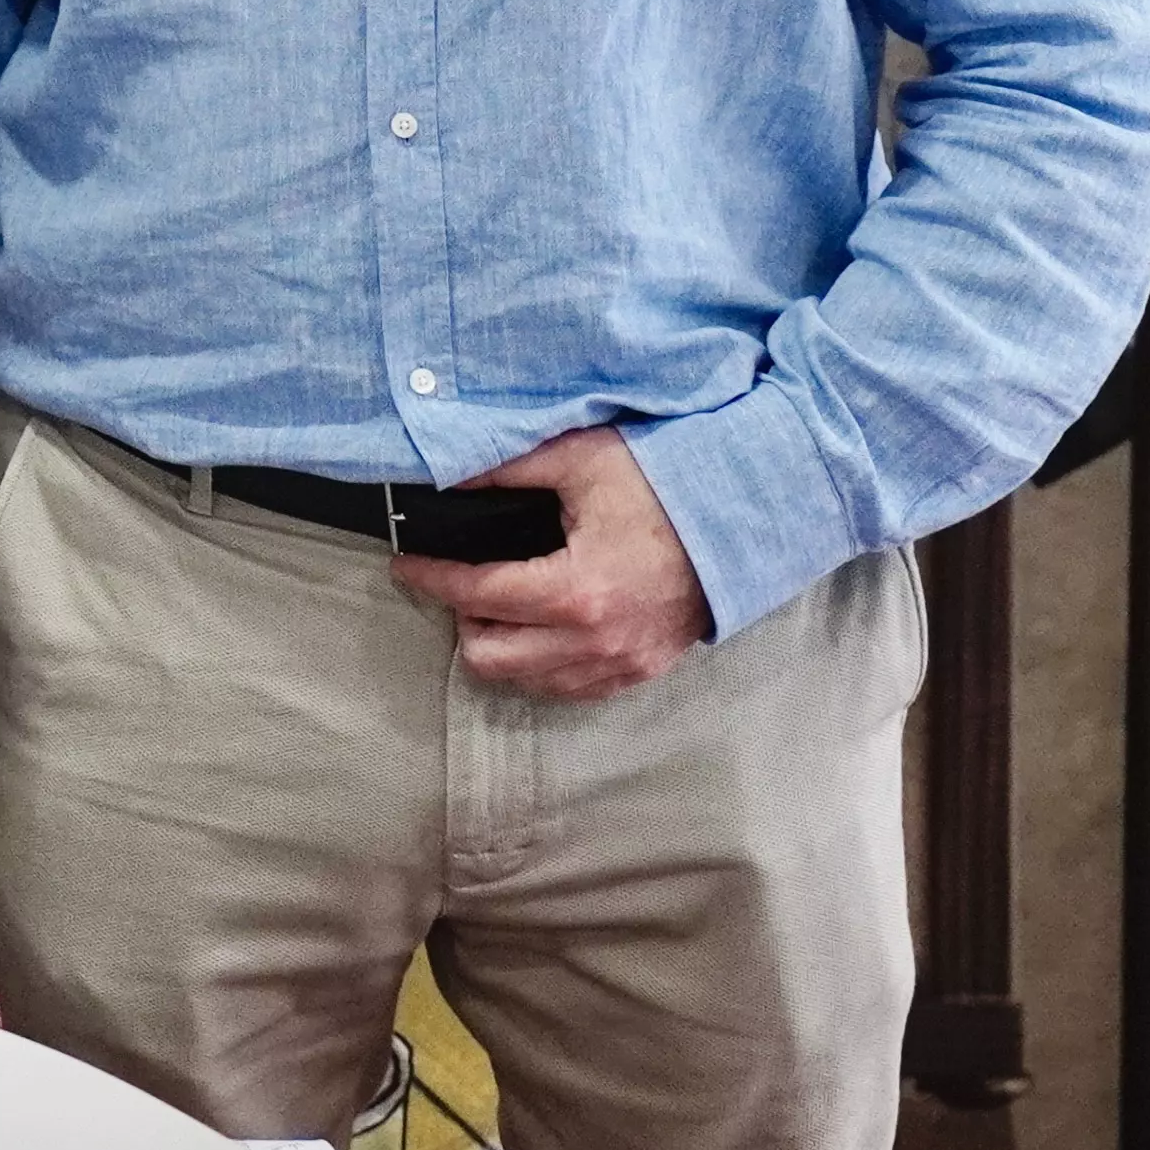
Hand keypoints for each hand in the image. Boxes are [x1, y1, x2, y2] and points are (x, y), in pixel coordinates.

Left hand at [392, 422, 712, 701]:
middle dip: (465, 618)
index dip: (431, 577)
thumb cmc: (665, 486)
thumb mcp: (582, 461)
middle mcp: (594, 642)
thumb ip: (507, 469)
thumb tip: (446, 476)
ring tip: (503, 602)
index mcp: (576, 592)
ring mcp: (619, 665)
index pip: (476, 595)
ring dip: (502, 644)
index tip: (406, 562)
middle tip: (466, 581)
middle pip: (488, 656)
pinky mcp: (639, 673)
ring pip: (524, 680)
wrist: (744, 520)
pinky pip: (566, 688)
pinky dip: (541, 663)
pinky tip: (542, 626)